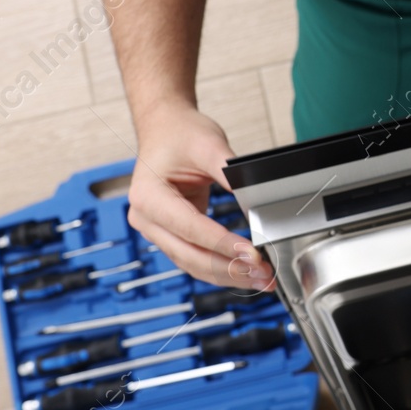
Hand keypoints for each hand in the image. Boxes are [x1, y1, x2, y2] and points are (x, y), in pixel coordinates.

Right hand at [126, 102, 275, 291]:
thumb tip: (254, 199)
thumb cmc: (180, 134)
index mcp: (148, 196)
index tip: (253, 254)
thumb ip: (230, 171)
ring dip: (228, 275)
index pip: (190, 227)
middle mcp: (146, 219)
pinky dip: (221, 267)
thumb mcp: (208, 144)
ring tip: (262, 279)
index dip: (222, 244)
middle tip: (264, 274)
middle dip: (230, 268)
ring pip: (193, 264)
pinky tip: (245, 273)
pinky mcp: (171, 236)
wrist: (166, 129)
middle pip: (190, 255)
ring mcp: (156, 231)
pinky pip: (195, 258)